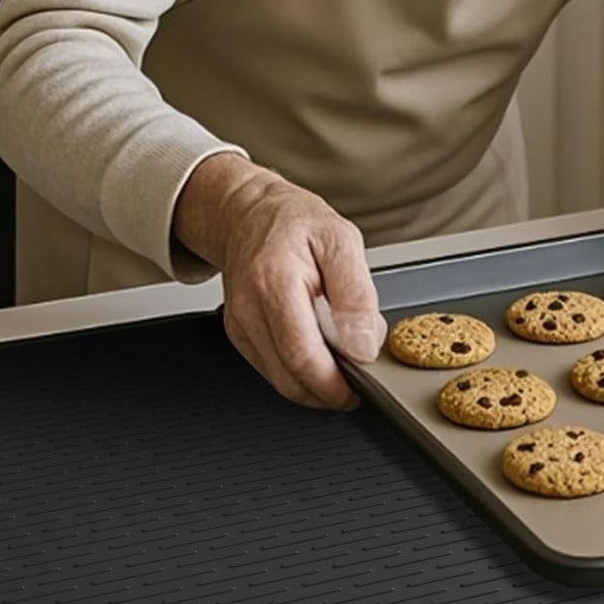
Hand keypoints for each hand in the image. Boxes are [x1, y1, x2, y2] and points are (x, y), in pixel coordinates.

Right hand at [174, 153, 388, 408]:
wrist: (249, 213)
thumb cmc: (296, 223)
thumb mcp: (341, 239)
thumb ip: (356, 294)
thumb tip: (363, 344)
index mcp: (275, 282)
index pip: (302, 354)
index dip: (334, 383)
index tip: (361, 386)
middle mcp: (250, 309)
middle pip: (289, 377)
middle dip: (328, 390)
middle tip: (359, 379)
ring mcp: (240, 325)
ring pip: (280, 380)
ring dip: (315, 384)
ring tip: (342, 360)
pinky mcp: (240, 334)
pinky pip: (272, 369)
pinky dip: (299, 371)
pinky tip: (320, 352)